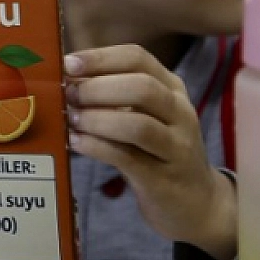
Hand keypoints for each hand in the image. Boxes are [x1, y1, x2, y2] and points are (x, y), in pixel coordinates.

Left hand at [66, 46, 236, 259]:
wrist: (194, 202)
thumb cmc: (155, 149)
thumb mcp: (140, 114)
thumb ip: (111, 94)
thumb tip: (65, 77)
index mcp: (170, 87)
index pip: (137, 58)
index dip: (99, 58)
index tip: (68, 64)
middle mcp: (180, 112)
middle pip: (141, 87)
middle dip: (97, 88)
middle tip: (68, 96)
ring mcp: (177, 146)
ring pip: (138, 124)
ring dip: (98, 119)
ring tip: (73, 120)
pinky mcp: (164, 178)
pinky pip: (128, 157)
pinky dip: (97, 147)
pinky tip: (77, 143)